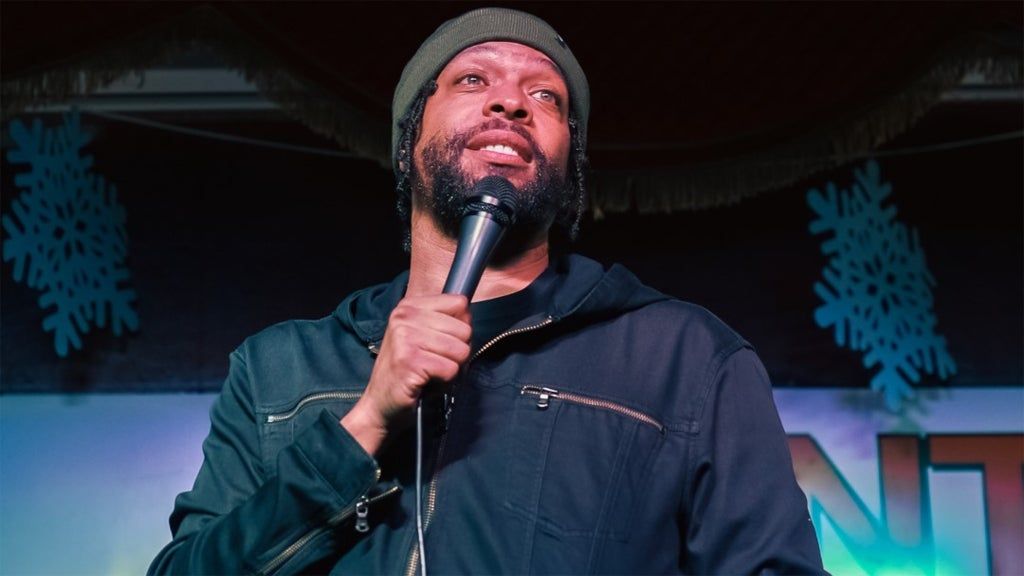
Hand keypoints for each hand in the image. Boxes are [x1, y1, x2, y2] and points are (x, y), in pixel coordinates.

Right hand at [341, 294, 470, 454]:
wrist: (380, 402)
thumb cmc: (405, 370)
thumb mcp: (420, 335)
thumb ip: (444, 322)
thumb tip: (469, 317)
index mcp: (409, 306)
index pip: (459, 303)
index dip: (460, 326)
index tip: (443, 341)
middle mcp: (404, 317)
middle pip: (464, 329)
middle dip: (457, 352)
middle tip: (435, 362)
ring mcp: (405, 338)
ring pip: (460, 350)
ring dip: (451, 368)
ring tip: (430, 372)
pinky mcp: (409, 361)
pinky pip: (450, 369)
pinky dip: (444, 381)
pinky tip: (426, 382)